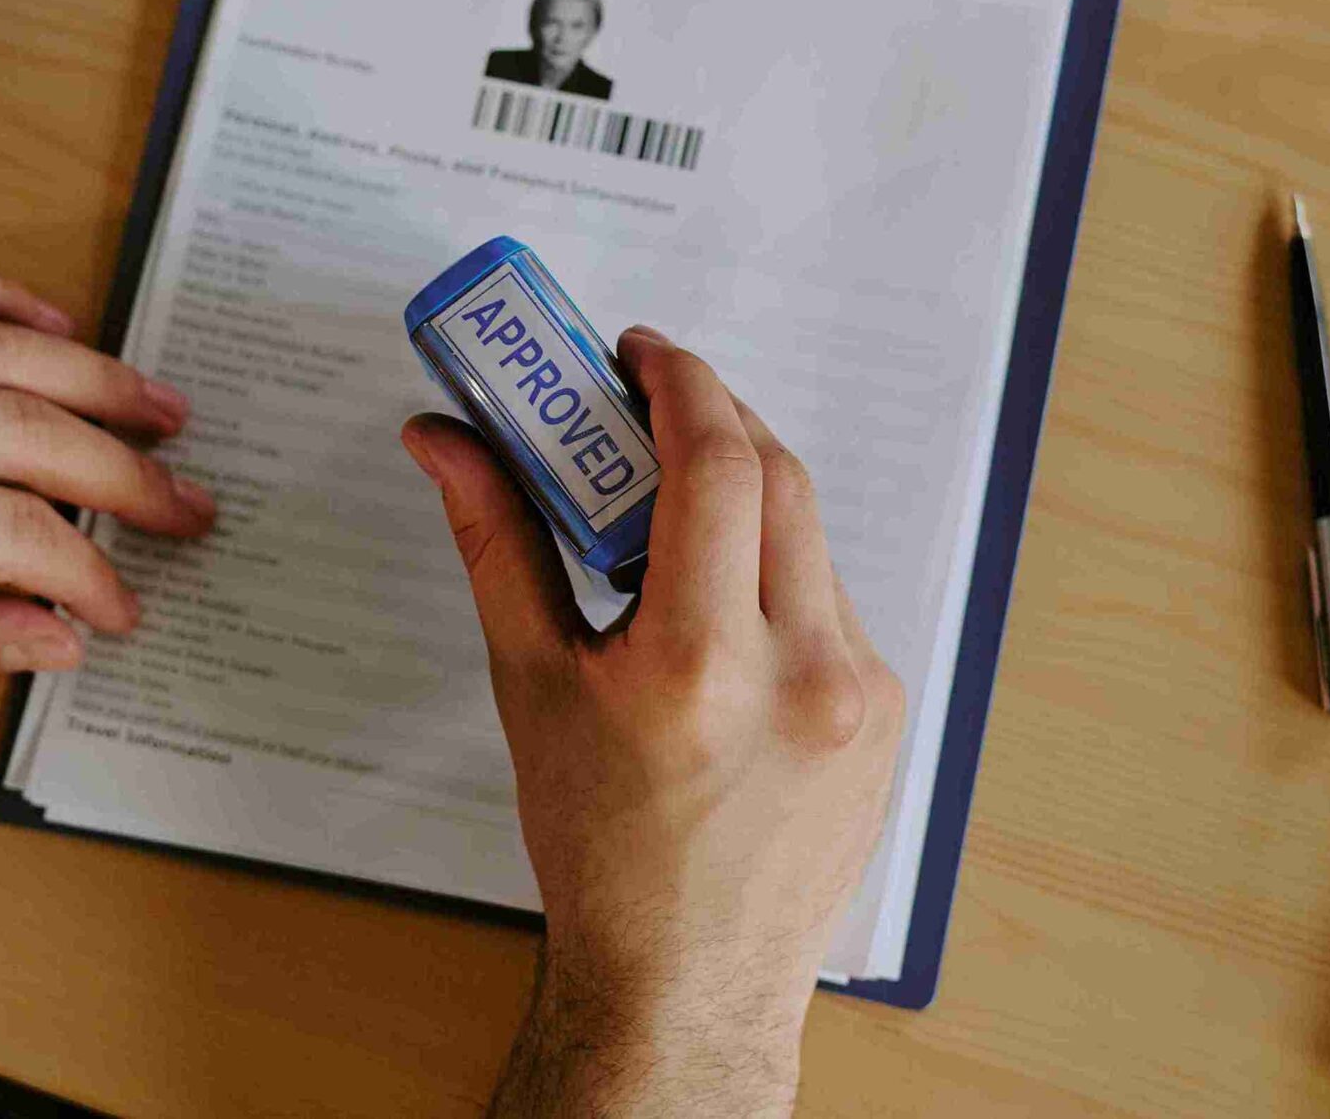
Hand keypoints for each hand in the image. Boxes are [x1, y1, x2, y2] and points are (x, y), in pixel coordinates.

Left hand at [0, 257, 208, 702]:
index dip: (91, 573)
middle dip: (129, 475)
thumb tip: (51, 638)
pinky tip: (53, 330)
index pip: (22, 533)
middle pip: (37, 430)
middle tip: (189, 506)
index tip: (122, 604)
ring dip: (98, 379)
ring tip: (162, 413)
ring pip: (4, 349)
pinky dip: (1, 300)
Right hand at [400, 327, 903, 1118]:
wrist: (685, 978)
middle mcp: (801, 673)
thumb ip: (497, 541)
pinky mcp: (885, 716)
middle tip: (647, 399)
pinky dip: (776, 571)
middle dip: (712, 417)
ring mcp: (859, 697)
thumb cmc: (599, 846)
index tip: (639, 351)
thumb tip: (444, 438)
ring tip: (671, 504)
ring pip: (809, 537)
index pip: (717, 463)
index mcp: (700, 666)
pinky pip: (832, 600)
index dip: (680, 382)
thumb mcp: (532, 684)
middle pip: (776, 477)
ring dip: (745, 494)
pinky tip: (720, 595)